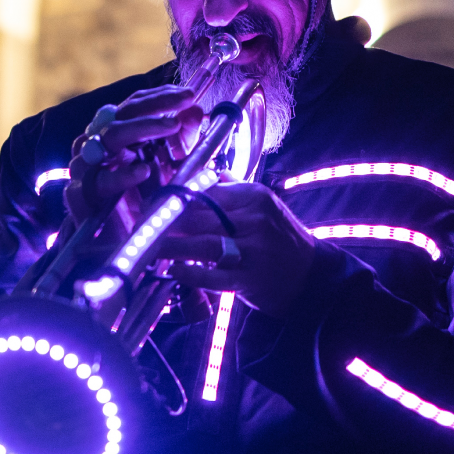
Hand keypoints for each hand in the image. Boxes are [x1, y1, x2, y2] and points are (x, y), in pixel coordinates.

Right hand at [63, 86, 203, 225]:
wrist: (112, 248)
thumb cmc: (139, 204)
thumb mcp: (168, 168)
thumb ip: (180, 140)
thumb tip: (196, 111)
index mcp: (113, 134)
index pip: (134, 104)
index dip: (161, 96)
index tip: (190, 94)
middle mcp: (96, 144)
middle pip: (123, 113)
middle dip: (157, 105)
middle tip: (186, 102)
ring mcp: (84, 167)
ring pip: (111, 136)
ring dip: (143, 127)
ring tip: (172, 126)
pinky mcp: (79, 195)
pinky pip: (101, 180)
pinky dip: (124, 175)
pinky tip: (145, 171)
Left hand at [154, 182, 317, 316]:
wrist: (313, 275)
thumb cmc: (280, 239)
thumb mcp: (264, 206)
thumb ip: (233, 189)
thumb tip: (203, 174)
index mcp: (254, 196)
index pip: (205, 192)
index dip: (175, 197)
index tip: (151, 202)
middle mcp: (254, 220)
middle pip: (199, 216)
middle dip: (166, 221)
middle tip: (140, 225)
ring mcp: (253, 250)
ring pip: (203, 243)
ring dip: (172, 246)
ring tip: (149, 247)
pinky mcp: (250, 279)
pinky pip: (215, 276)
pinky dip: (191, 273)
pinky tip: (174, 271)